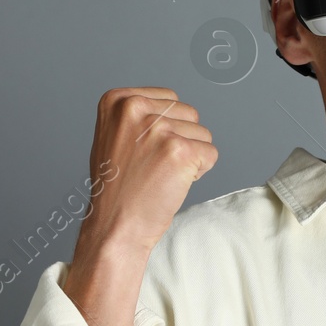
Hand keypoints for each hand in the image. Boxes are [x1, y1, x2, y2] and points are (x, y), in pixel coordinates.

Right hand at [74, 87, 217, 255]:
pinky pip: (211, 154)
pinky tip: (173, 182)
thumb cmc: (117, 187)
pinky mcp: (179, 151)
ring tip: (161, 174)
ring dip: (190, 157)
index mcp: (118, 100)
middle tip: (153, 165)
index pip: (171, 100)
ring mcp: (158, 129)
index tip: (143, 151)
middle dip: (181, 140)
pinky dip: (199, 172)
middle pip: (189, 114)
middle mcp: (135, 108)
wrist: (115, 224)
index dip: (166, 129)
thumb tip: (171, 108)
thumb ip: (138, 115)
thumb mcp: (114, 135)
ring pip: (203, 134)